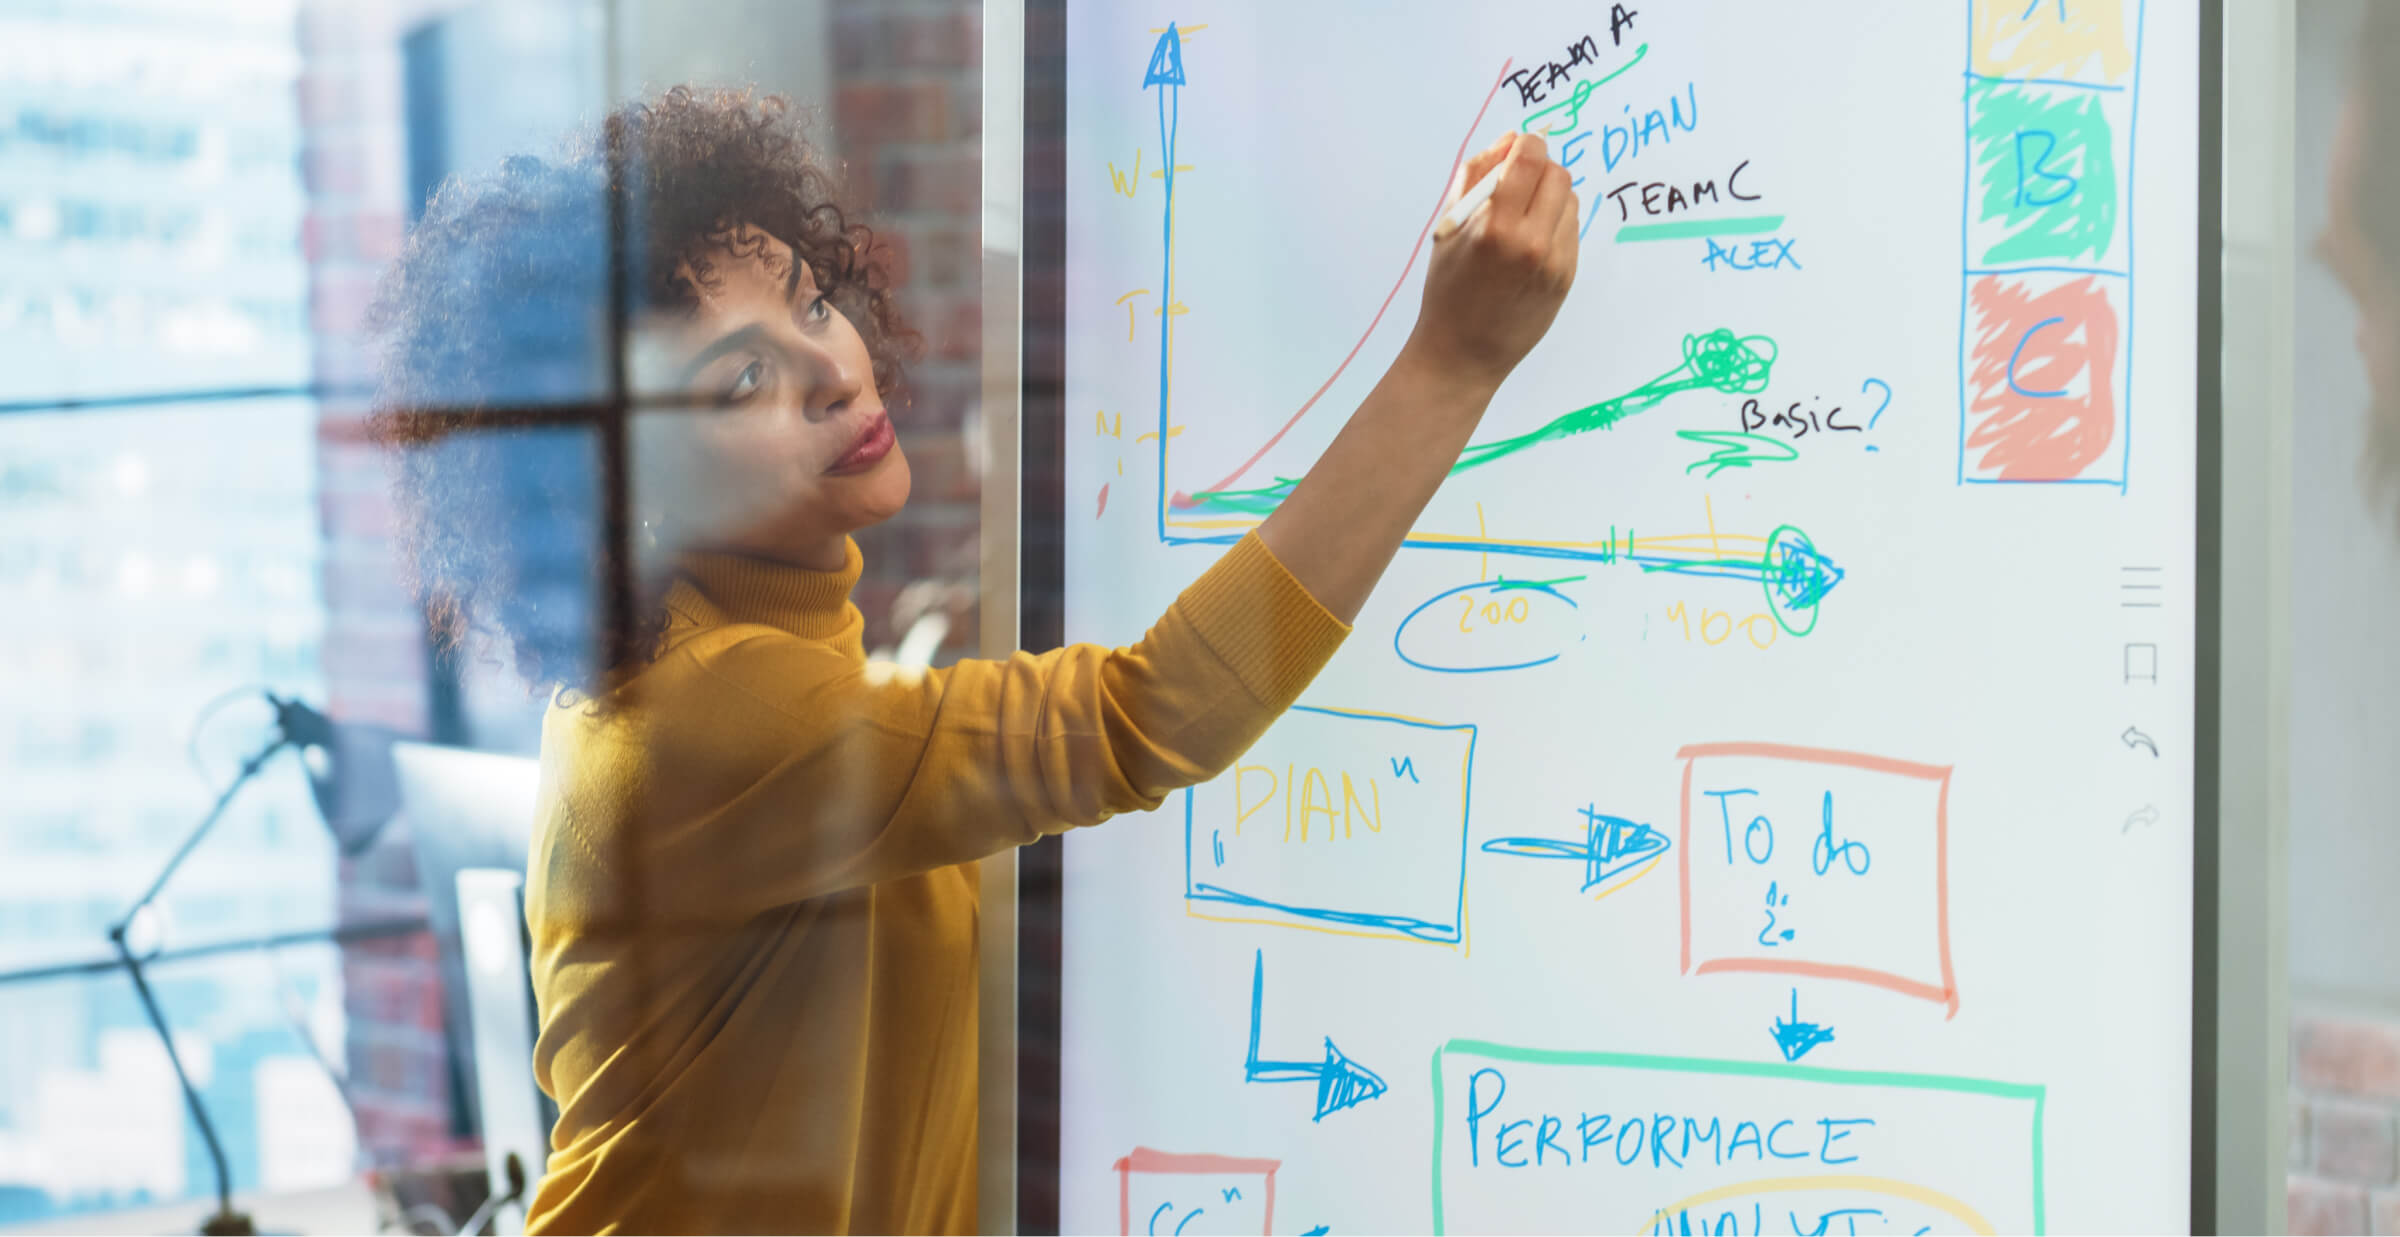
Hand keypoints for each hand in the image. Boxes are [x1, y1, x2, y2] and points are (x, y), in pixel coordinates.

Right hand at [1405, 132, 1580, 394]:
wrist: (1464, 354)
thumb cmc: (1447, 289)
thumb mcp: (1448, 228)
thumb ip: (1475, 177)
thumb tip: (1510, 139)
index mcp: (1494, 226)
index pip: (1531, 158)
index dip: (1526, 145)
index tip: (1516, 152)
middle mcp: (1531, 242)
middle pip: (1557, 174)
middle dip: (1539, 169)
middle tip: (1517, 185)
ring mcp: (1555, 262)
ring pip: (1569, 199)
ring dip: (1549, 197)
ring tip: (1521, 219)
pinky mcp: (1568, 277)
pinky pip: (1571, 228)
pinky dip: (1554, 224)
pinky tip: (1530, 245)